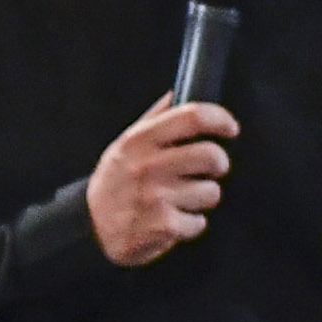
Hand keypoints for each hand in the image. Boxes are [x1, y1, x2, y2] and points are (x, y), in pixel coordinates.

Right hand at [87, 96, 236, 266]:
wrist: (90, 228)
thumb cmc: (115, 182)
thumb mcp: (125, 144)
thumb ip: (155, 118)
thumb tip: (179, 93)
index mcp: (140, 140)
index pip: (192, 116)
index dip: (220, 119)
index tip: (230, 128)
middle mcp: (147, 166)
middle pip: (211, 155)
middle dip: (219, 164)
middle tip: (210, 169)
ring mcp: (156, 197)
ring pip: (211, 191)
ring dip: (202, 197)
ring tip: (181, 198)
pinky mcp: (163, 226)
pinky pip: (199, 222)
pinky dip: (190, 224)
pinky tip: (172, 220)